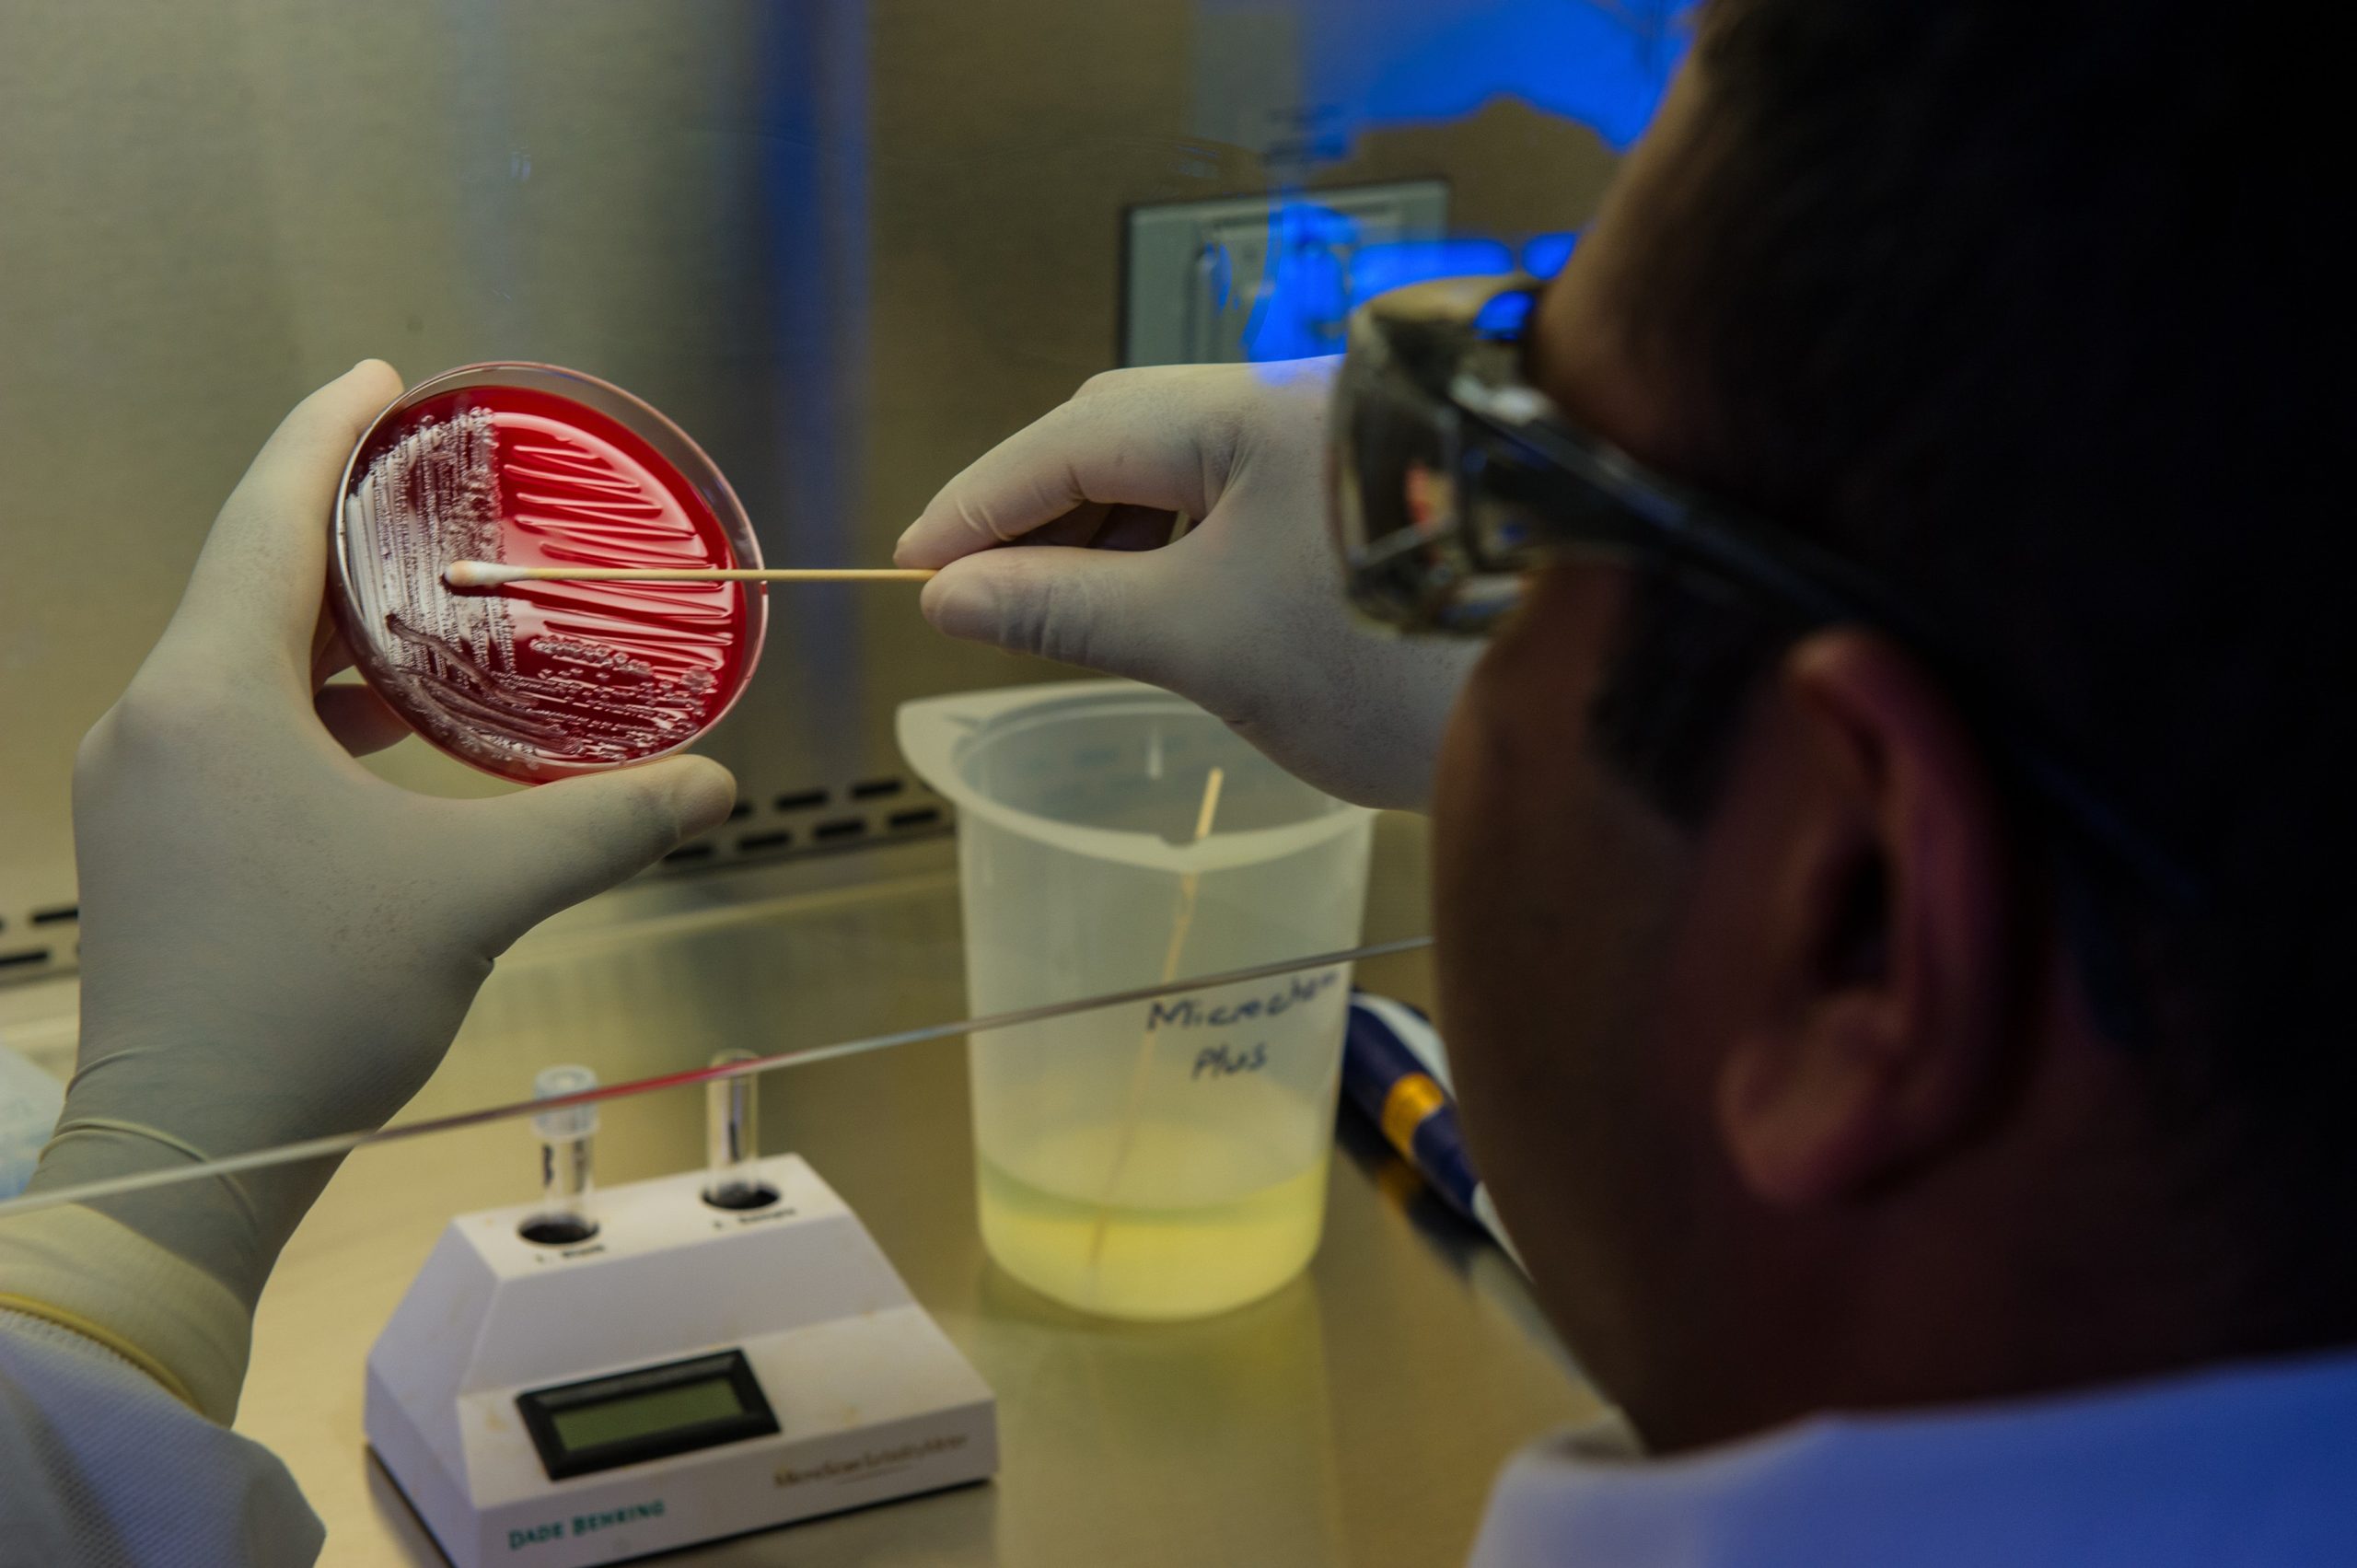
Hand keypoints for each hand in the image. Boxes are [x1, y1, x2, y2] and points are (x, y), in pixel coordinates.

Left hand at [29, 363, 735, 1307]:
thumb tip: (712, 786)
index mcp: (209, 696)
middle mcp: (154, 720)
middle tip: (434, 491)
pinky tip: (387, 736)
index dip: (325, 434)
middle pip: (250, 580)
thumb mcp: (474, 897)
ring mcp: (141, 786)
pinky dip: (310, 705)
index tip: (381, 381)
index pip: (265, 516)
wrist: (188, 1149)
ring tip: (431, 606)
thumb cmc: (305, 1004)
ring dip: (332, 626)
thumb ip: (600, 825)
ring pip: (239, 661)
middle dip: (344, 527)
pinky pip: (230, 728)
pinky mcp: (152, 845)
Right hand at [894, 359, 1477, 809]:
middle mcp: (1294, 408)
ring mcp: (1335, 454)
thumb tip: (951, 593)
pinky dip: (1173, 557)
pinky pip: (1237, 511)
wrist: (1579, 703)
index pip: (1073, 438)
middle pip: (1125, 440)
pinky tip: (1143, 608)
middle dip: (1040, 516)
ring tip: (1046, 616)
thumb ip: (1066, 608)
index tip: (910, 566)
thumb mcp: (1202, 641)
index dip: (980, 503)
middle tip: (969, 598)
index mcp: (1248, 412)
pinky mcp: (1364, 506)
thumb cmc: (1395, 665)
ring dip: (1106, 541)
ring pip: (1183, 479)